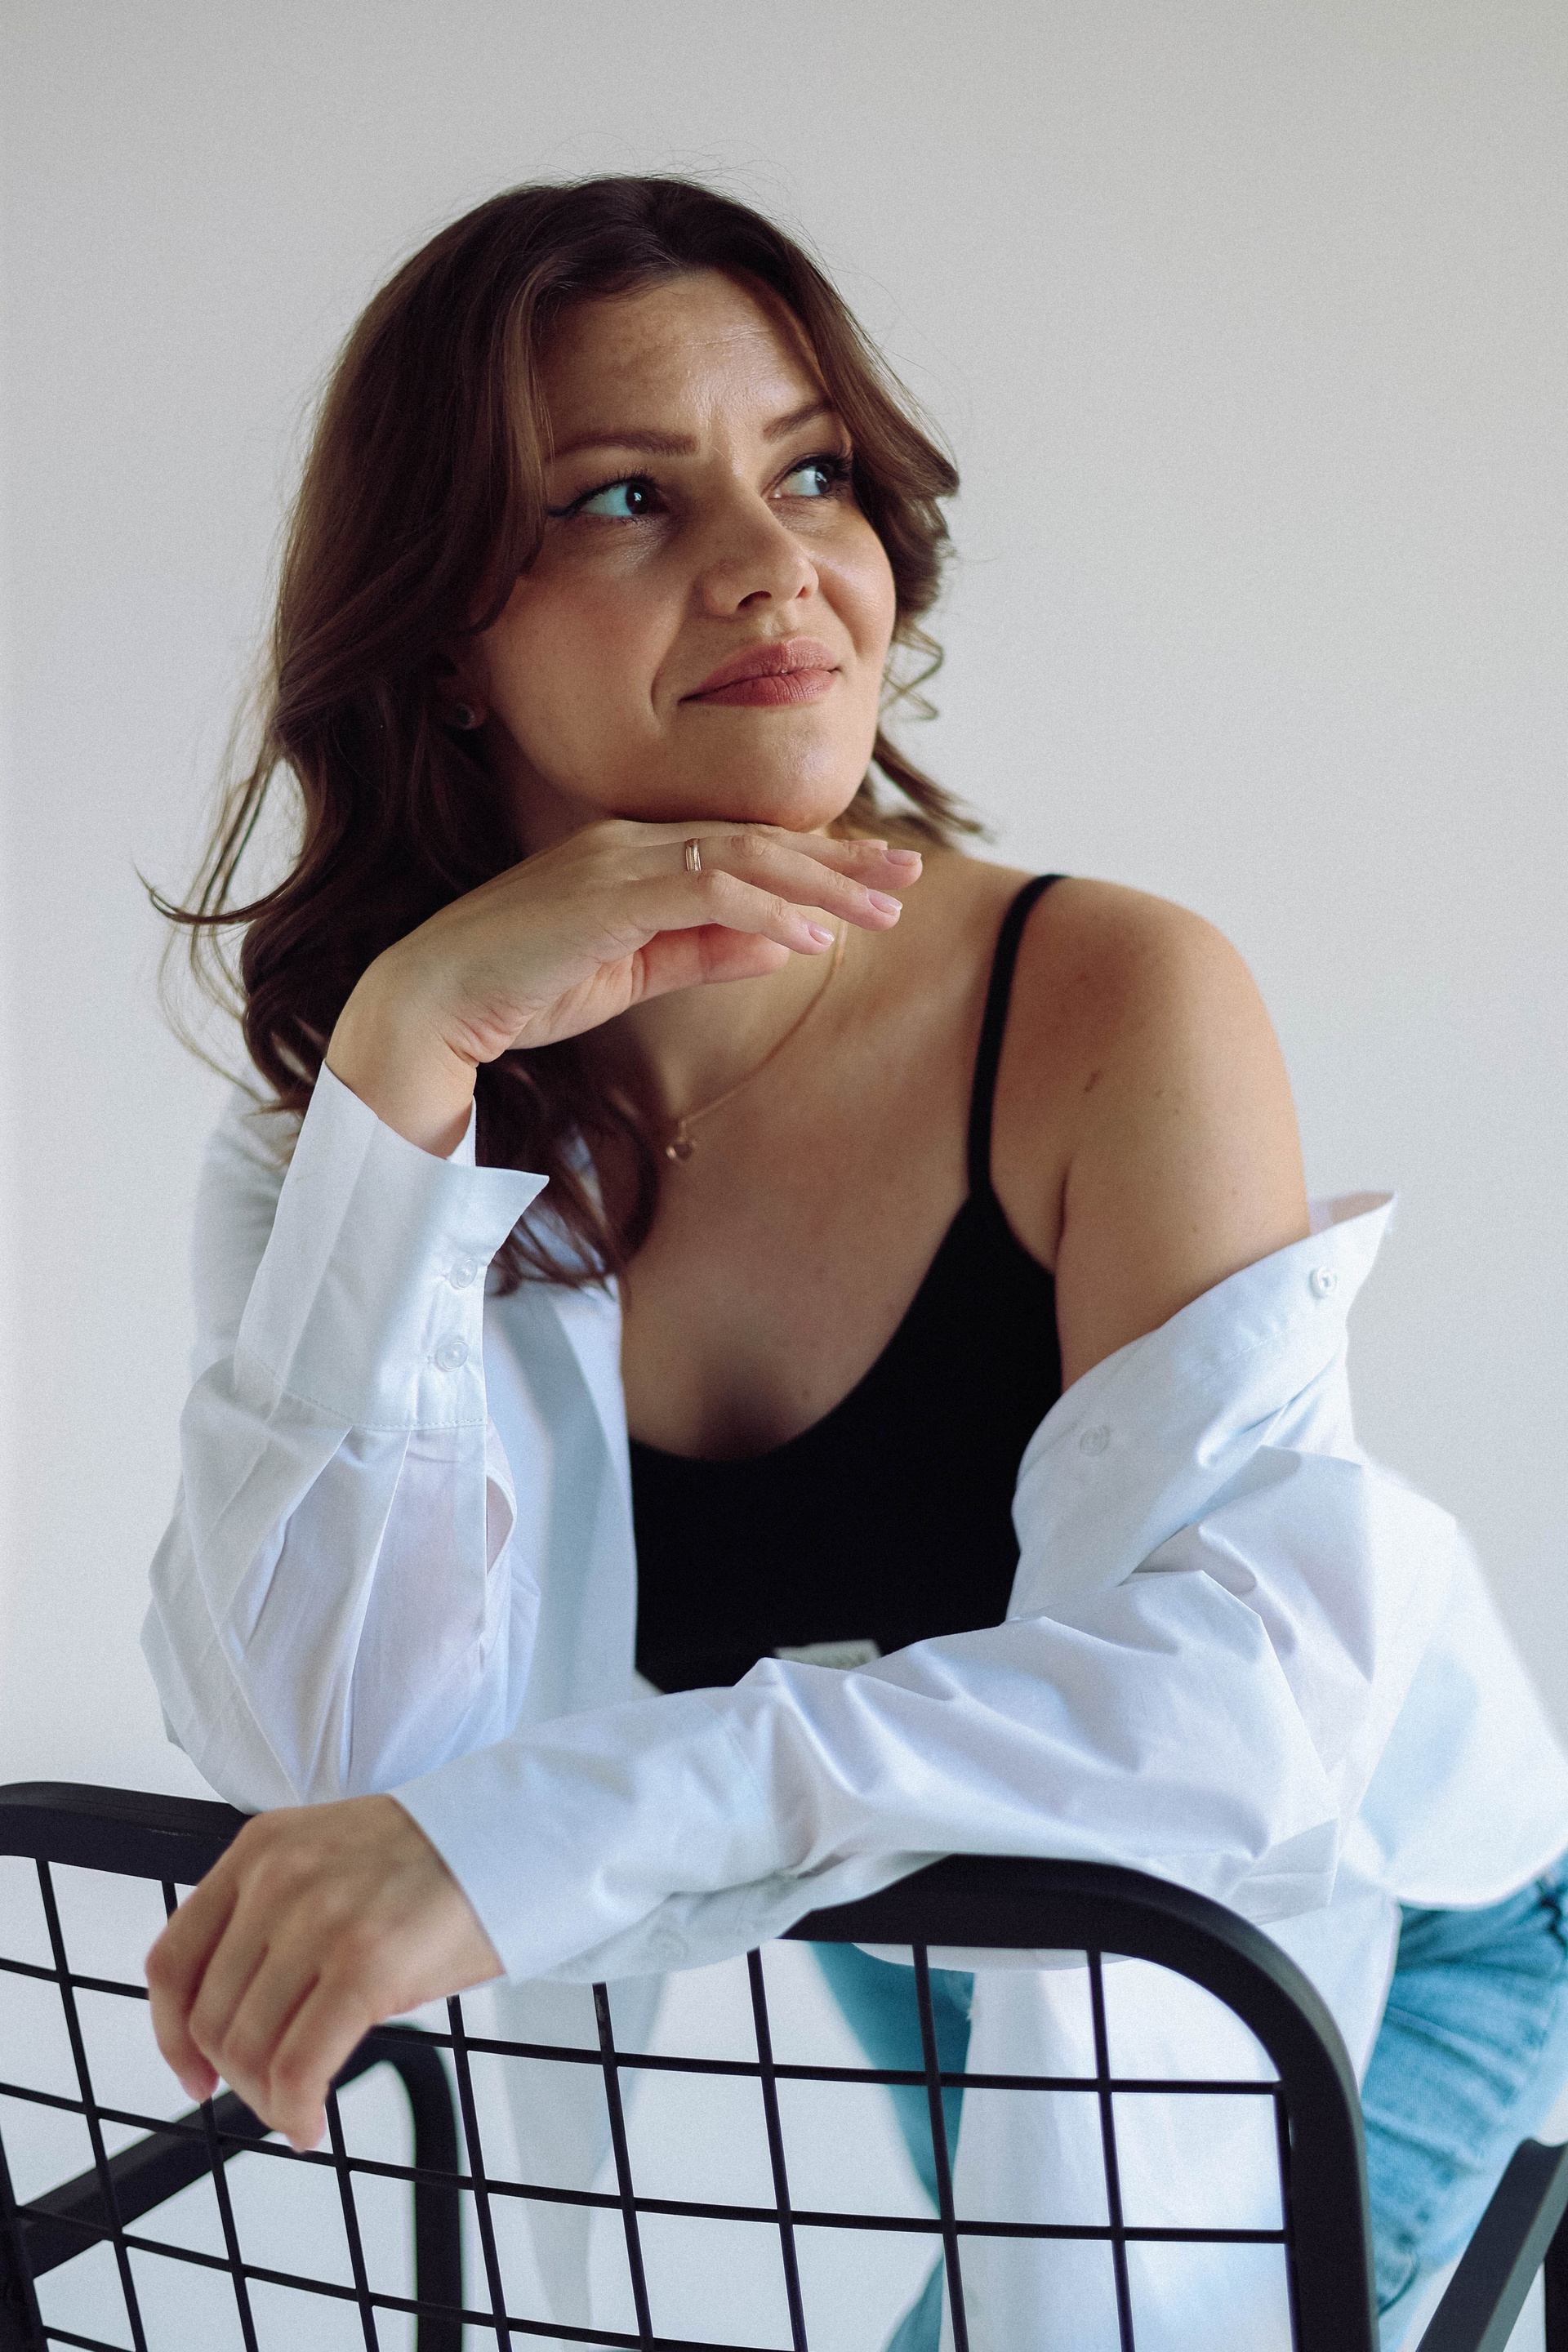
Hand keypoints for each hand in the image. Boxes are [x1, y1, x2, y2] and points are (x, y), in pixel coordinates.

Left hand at [144, 1795, 501, 2149]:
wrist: (515, 1835)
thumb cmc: (432, 1860)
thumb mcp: (327, 1856)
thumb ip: (272, 1912)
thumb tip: (238, 2010)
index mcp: (259, 1850)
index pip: (172, 1960)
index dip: (171, 2034)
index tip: (193, 2071)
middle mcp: (277, 1880)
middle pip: (211, 2016)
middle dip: (235, 2076)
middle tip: (270, 2095)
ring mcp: (319, 1921)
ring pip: (249, 2048)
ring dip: (267, 2099)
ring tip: (297, 2109)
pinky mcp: (364, 1965)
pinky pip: (299, 2067)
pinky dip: (294, 2111)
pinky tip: (311, 2123)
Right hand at [326, 820, 921, 1151]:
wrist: (432, 1007)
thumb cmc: (524, 990)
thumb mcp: (635, 974)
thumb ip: (706, 953)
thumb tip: (784, 943)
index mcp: (635, 854)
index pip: (743, 845)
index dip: (816, 860)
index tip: (880, 876)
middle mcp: (630, 843)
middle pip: (757, 839)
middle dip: (839, 859)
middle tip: (908, 875)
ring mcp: (616, 862)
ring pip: (743, 857)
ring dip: (819, 884)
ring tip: (881, 910)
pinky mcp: (604, 896)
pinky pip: (704, 891)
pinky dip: (764, 909)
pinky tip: (810, 937)